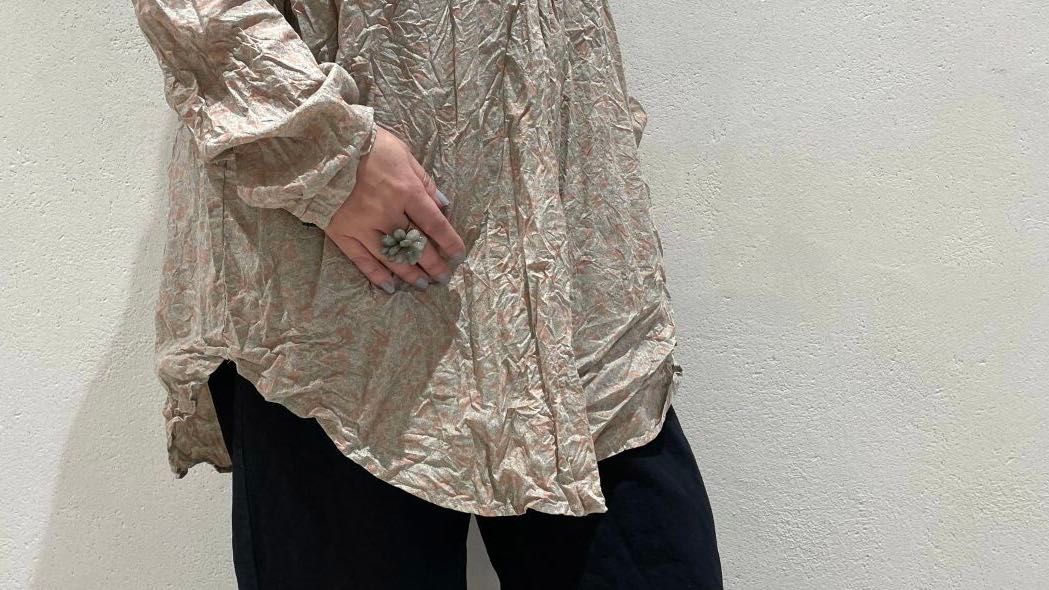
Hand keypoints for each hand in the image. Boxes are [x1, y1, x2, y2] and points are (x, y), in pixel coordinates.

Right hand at [323, 126, 465, 292]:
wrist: (324, 147)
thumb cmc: (369, 146)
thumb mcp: (404, 155)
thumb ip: (424, 182)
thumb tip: (443, 206)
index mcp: (405, 191)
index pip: (434, 223)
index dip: (449, 242)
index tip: (458, 255)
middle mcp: (387, 212)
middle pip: (415, 245)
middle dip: (433, 264)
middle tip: (443, 277)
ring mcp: (363, 225)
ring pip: (391, 257)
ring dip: (409, 273)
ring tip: (422, 284)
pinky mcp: (342, 233)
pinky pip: (362, 260)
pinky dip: (377, 275)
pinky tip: (390, 286)